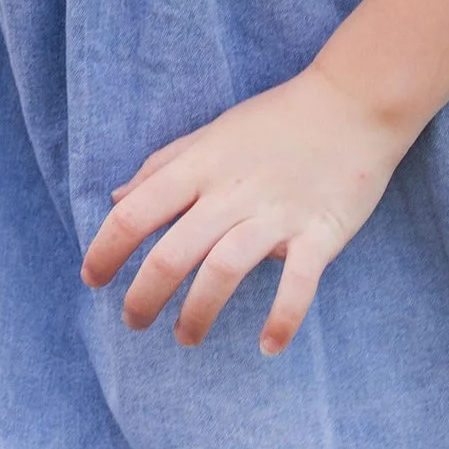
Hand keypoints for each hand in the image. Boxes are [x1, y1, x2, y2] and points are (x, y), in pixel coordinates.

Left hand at [80, 67, 405, 352]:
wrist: (356, 102)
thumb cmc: (277, 119)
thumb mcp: (210, 134)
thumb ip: (162, 167)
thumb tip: (117, 199)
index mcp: (199, 167)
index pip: (136, 213)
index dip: (105, 251)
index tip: (92, 279)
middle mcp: (231, 193)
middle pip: (172, 254)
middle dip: (143, 297)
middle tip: (134, 321)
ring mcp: (277, 214)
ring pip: (223, 272)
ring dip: (197, 314)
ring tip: (185, 337)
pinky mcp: (320, 233)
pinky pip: (298, 284)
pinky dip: (282, 319)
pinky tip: (268, 346)